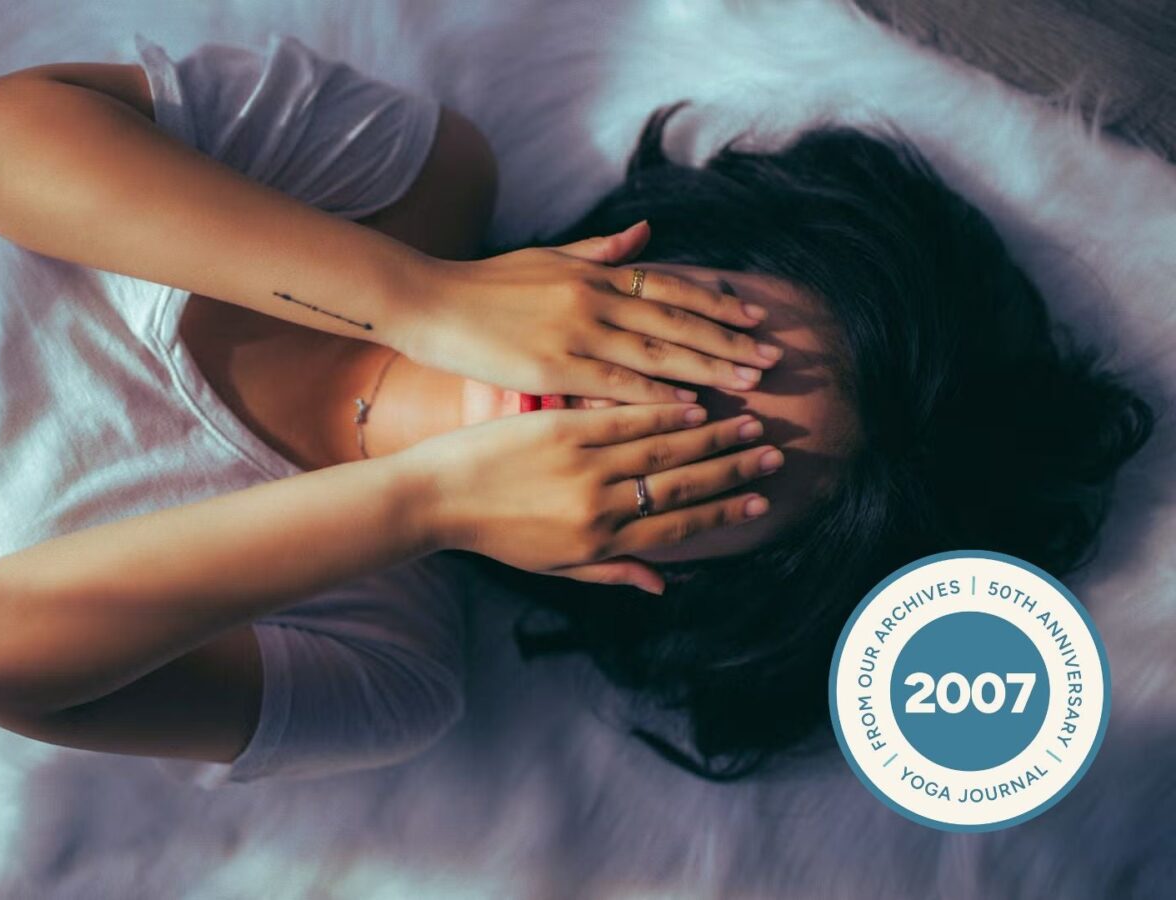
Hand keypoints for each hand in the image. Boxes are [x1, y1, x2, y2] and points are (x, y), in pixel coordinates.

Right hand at [390, 221, 783, 403]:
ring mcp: (576, 333)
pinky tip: (688, 409)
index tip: (753, 317)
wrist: (428, 301)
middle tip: (772, 358)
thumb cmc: (481, 285)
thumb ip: (598, 251)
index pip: (669, 287)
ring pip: (657, 352)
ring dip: (707, 369)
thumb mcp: (545, 257)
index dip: (715, 303)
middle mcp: (593, 298)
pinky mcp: (554, 368)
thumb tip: (645, 233)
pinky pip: (616, 384)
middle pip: (676, 321)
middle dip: (727, 340)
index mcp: (593, 272)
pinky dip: (655, 395)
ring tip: (748, 385)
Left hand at [396, 402, 782, 592]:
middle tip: (774, 454)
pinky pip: (622, 419)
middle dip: (732, 471)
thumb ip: (612, 571)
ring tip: (748, 424)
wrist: (435, 497)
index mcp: (598, 542)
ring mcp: (580, 464)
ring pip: (660, 449)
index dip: (722, 512)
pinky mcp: (559, 429)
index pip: (676, 527)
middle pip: (680, 485)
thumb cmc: (494, 534)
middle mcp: (597, 505)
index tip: (759, 501)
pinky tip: (693, 404)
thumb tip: (664, 584)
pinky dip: (661, 412)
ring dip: (710, 437)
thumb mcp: (553, 565)